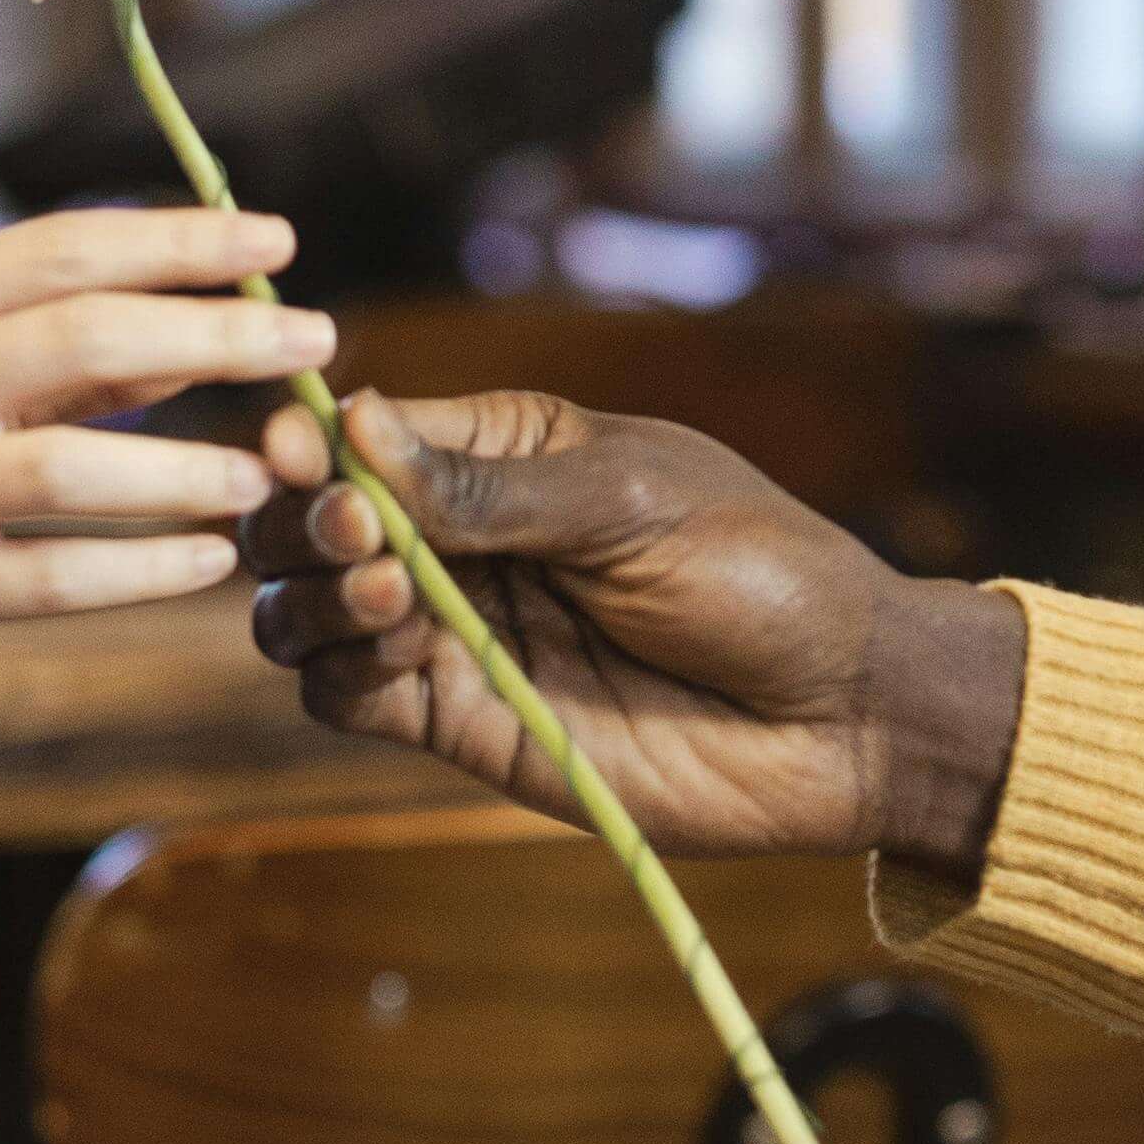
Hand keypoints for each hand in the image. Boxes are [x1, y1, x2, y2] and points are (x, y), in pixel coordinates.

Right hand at [0, 210, 328, 732]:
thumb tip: (193, 332)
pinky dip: (145, 568)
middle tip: (315, 336)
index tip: (275, 236)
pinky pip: (55, 576)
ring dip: (196, 466)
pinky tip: (209, 561)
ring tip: (272, 470)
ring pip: (79, 463)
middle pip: (89, 333)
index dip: (183, 237)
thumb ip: (43, 351)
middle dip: (221, 330)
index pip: (63, 245)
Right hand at [246, 390, 1022, 870]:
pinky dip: (344, 672)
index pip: (365, 433)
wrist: (838, 715)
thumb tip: (354, 420)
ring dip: (316, 597)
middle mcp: (462, 539)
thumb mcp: (630, 502)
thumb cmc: (759, 576)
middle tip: (358, 532)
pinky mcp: (462, 723)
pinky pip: (350, 697)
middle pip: (312, 522)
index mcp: (502, 453)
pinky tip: (404, 652)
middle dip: (305, 520)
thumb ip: (488, 488)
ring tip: (391, 592)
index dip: (315, 441)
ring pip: (310, 612)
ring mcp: (457, 634)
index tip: (305, 453)